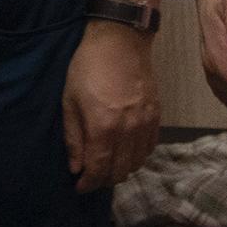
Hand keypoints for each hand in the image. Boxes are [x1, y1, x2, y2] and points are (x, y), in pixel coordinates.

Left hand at [62, 22, 161, 192]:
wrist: (121, 39)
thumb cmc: (89, 66)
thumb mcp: (70, 100)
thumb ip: (73, 137)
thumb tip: (76, 167)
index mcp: (103, 127)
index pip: (99, 170)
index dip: (88, 183)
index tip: (79, 186)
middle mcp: (128, 130)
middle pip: (120, 171)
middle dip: (103, 180)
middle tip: (91, 177)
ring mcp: (145, 124)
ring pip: (136, 163)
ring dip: (121, 171)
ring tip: (107, 166)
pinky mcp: (157, 116)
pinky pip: (149, 148)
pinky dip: (137, 157)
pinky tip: (125, 153)